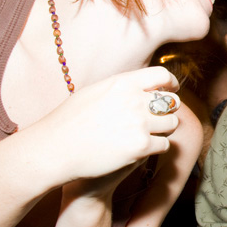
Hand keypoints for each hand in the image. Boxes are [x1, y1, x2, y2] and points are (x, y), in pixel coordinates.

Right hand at [29, 66, 180, 184]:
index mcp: (123, 83)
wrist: (55, 150)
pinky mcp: (141, 147)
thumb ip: (121, 87)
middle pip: (171, 102)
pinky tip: (141, 148)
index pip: (162, 76)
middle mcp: (134, 100)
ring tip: (148, 134)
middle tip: (158, 118)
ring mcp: (139, 124)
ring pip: (172, 124)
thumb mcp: (94, 91)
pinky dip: (156, 147)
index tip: (171, 90)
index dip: (171, 83)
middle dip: (168, 110)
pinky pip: (164, 145)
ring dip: (164, 129)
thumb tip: (142, 84)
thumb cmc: (70, 121)